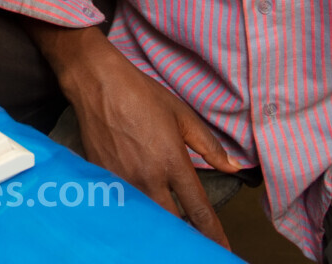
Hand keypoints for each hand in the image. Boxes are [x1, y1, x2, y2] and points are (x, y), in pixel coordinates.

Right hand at [64, 39, 238, 247]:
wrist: (98, 84)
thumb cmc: (142, 95)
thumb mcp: (182, 116)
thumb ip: (210, 147)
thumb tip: (234, 168)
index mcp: (172, 163)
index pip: (198, 210)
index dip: (213, 235)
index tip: (222, 250)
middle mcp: (148, 178)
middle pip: (171, 225)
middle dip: (185, 238)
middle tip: (194, 244)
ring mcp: (122, 181)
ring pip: (146, 218)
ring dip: (159, 227)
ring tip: (167, 235)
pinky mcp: (102, 179)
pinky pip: (123, 205)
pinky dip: (134, 213)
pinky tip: (138, 216)